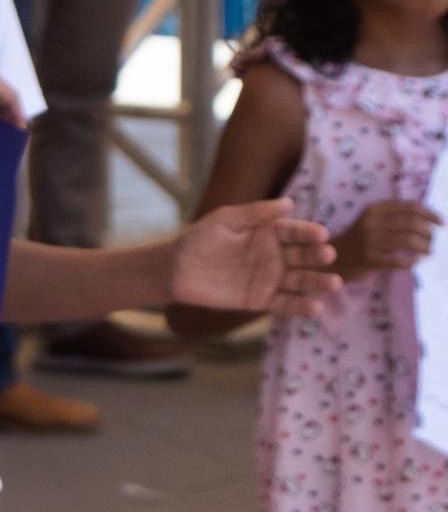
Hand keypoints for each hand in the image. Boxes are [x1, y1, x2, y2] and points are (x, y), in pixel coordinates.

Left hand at [172, 198, 341, 316]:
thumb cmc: (199, 239)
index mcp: (270, 232)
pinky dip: (300, 306)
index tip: (321, 235)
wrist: (176, 269)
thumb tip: (289, 203)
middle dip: (318, 256)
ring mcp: (271, 278)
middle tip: (328, 256)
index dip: (309, 233)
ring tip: (334, 283)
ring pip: (300, 280)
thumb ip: (255, 213)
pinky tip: (315, 309)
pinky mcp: (261, 299)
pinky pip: (285, 303)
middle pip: (304, 256)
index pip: (295, 231)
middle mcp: (276, 254)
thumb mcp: (225, 220)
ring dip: (318, 282)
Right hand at [331, 200, 441, 280]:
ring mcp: (370, 241)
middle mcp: (371, 222)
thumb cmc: (358, 240)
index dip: (430, 214)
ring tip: (427, 251)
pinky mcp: (370, 259)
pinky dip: (413, 261)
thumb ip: (394, 216)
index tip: (441, 223)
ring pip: (410, 241)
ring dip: (425, 247)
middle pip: (413, 223)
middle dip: (429, 233)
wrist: (331, 259)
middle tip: (432, 241)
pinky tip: (415, 262)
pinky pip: (401, 260)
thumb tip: (429, 218)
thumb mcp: (371, 221)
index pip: (410, 207)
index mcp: (374, 209)